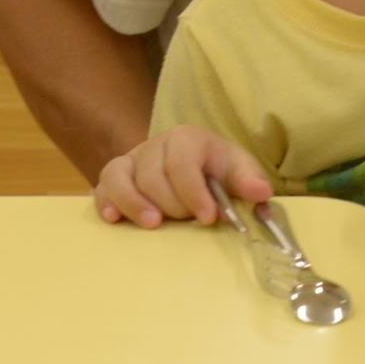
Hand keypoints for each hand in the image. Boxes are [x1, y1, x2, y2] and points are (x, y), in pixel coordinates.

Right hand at [94, 124, 272, 227]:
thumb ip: (249, 181)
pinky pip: (102, 185)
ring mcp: (132, 160)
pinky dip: (105, 202)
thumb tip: (262, 193)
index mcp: (188, 138)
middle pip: (152, 175)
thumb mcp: (239, 172)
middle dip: (171, 203)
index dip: (194, 192)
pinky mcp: (115, 177)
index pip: (183, 162)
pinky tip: (114, 220)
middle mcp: (156, 144)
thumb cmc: (219, 170)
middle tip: (187, 221)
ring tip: (153, 225)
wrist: (199, 165)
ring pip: (120, 176)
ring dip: (134, 203)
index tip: (209, 217)